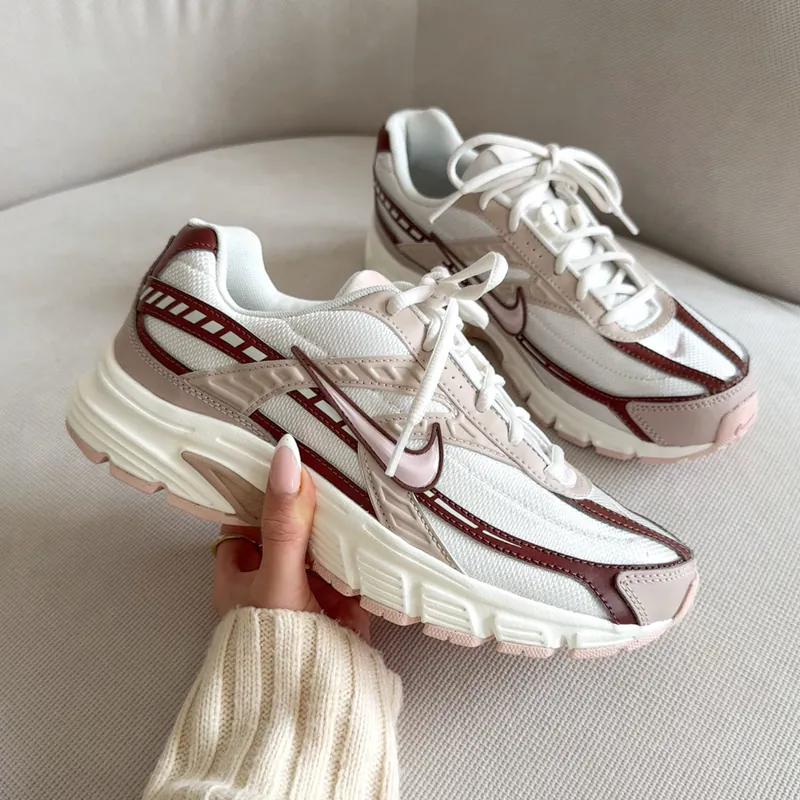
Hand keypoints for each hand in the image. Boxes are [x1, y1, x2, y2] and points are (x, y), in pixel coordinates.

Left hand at [211, 435, 369, 640]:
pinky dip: (362, 546)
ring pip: (321, 539)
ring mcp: (307, 587)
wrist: (317, 708)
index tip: (285, 450)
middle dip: (309, 499)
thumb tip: (285, 457)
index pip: (247, 511)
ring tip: (357, 479)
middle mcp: (272, 575)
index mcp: (239, 569)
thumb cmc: (276, 646)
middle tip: (330, 457)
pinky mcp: (342, 601)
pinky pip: (351, 562)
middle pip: (290, 522)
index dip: (263, 482)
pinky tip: (375, 521)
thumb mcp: (278, 575)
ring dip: (338, 520)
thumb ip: (285, 520)